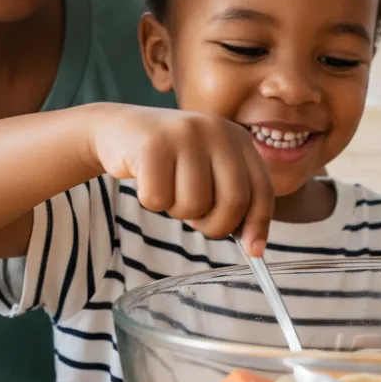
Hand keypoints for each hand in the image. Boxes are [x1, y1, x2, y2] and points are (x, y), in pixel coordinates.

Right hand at [90, 107, 273, 255]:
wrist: (118, 130)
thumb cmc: (171, 162)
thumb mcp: (209, 170)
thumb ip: (232, 198)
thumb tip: (254, 248)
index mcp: (238, 139)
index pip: (262, 190)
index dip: (259, 225)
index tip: (253, 252)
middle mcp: (217, 130)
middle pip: (234, 200)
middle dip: (216, 226)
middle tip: (197, 222)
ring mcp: (185, 134)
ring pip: (195, 204)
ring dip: (179, 212)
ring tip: (170, 190)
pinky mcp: (152, 144)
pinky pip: (159, 199)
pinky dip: (152, 201)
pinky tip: (147, 180)